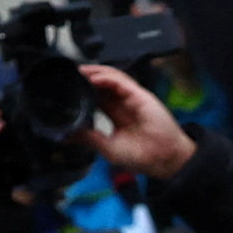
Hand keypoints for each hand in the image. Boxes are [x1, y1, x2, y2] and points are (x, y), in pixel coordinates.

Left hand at [72, 64, 199, 178]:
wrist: (164, 160)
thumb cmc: (141, 156)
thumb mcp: (109, 148)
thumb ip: (90, 139)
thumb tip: (67, 135)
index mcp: (115, 114)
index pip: (96, 96)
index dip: (84, 89)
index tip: (70, 87)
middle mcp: (123, 103)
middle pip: (103, 83)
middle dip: (87, 77)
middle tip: (71, 75)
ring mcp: (132, 98)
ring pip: (112, 78)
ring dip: (96, 73)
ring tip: (81, 72)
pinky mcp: (141, 96)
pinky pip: (122, 82)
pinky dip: (107, 78)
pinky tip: (95, 79)